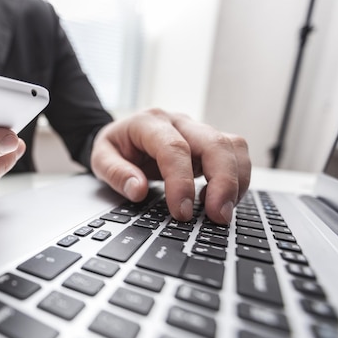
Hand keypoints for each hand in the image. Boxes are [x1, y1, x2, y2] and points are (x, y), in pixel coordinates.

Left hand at [90, 108, 250, 224]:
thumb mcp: (100, 158)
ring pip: (232, 146)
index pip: (174, 148)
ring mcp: (198, 130)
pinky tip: (224, 201)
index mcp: (149, 122)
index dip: (181, 181)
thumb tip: (138, 190)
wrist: (122, 133)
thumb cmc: (115, 146)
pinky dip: (238, 178)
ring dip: (236, 180)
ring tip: (224, 212)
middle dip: (223, 181)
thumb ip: (116, 173)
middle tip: (218, 215)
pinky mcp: (209, 143)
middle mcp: (179, 122)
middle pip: (214, 143)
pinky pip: (235, 154)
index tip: (182, 211)